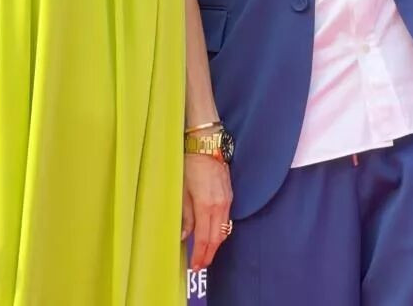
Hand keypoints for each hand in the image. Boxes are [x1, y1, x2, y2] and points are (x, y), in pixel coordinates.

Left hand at [182, 153, 232, 270]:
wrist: (206, 145)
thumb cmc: (190, 165)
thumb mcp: (182, 190)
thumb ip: (185, 216)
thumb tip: (184, 235)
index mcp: (206, 206)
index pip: (204, 239)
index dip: (200, 255)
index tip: (195, 267)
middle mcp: (220, 206)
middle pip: (217, 239)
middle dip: (209, 254)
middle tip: (200, 265)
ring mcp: (227, 201)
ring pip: (224, 230)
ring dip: (215, 244)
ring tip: (205, 253)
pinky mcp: (230, 195)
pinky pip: (227, 220)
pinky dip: (220, 231)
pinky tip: (213, 235)